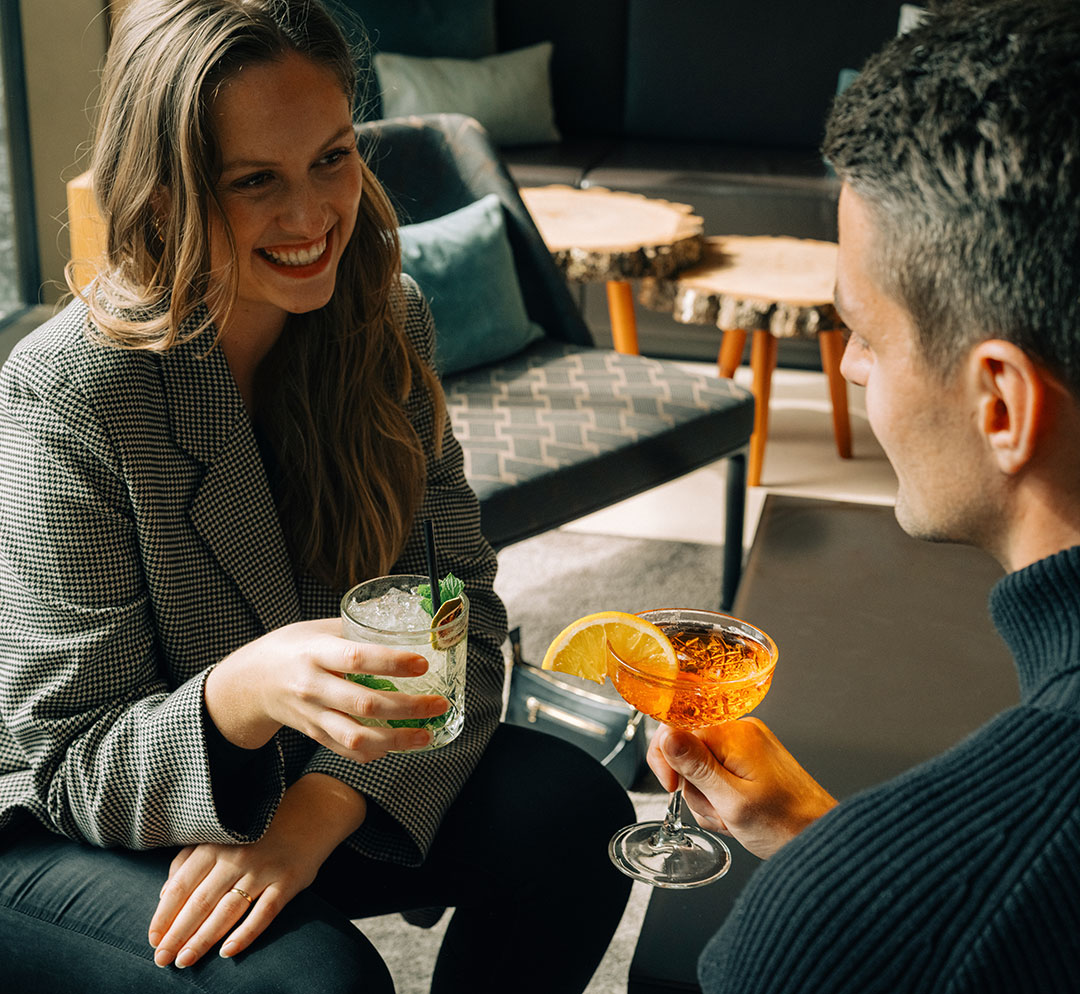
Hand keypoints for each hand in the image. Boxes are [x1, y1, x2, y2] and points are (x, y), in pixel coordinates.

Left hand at [149, 773, 361, 967]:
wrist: (313, 809)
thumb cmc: (259, 826)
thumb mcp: (222, 833)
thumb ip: (190, 859)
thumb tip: (165, 895)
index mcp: (216, 843)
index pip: (182, 885)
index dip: (164, 915)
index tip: (153, 940)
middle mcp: (237, 856)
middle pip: (200, 902)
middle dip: (178, 934)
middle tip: (163, 959)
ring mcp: (264, 869)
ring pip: (227, 911)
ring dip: (203, 939)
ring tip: (186, 960)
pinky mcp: (288, 881)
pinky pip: (264, 913)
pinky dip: (246, 934)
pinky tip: (228, 952)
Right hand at [205, 618, 448, 760]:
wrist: (250, 681)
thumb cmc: (292, 647)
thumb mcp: (318, 629)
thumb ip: (356, 631)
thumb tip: (406, 626)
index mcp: (315, 653)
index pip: (357, 659)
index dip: (392, 662)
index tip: (423, 664)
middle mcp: (312, 687)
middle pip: (364, 704)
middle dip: (407, 707)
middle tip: (438, 704)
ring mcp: (312, 716)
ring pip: (357, 737)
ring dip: (397, 740)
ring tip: (427, 734)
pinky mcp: (314, 735)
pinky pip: (347, 751)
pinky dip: (376, 752)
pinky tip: (399, 745)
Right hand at [648, 718, 837, 858]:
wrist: (820, 839)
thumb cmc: (786, 824)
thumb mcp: (732, 801)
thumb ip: (695, 766)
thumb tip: (666, 735)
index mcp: (734, 734)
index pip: (675, 732)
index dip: (668, 764)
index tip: (673, 788)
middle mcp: (740, 732)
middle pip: (686, 753)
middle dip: (695, 789)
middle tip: (720, 810)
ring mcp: (746, 746)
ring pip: (700, 769)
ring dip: (709, 799)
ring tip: (733, 816)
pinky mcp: (751, 761)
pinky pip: (717, 775)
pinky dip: (720, 798)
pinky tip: (737, 814)